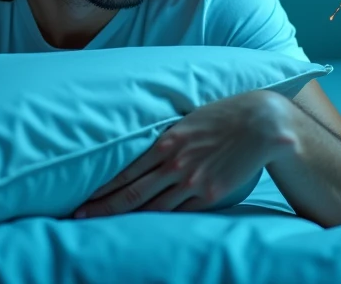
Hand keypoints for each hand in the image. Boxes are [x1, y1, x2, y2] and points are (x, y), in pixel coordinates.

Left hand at [72, 89, 298, 218]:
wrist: (261, 124)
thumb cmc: (223, 116)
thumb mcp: (187, 120)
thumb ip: (166, 137)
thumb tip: (147, 150)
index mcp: (166, 142)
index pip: (124, 172)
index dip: (100, 187)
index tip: (82, 198)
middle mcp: (175, 165)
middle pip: (131, 194)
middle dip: (102, 207)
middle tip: (78, 216)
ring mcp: (193, 182)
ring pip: (152, 208)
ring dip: (127, 217)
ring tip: (105, 225)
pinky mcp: (210, 194)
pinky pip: (181, 211)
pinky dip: (161, 219)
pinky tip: (147, 225)